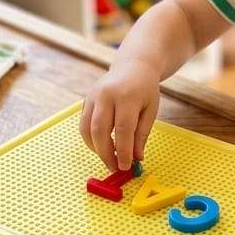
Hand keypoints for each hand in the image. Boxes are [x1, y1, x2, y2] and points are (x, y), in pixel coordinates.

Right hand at [79, 58, 160, 172]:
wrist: (133, 66)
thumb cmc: (145, 89)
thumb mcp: (150, 110)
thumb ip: (142, 134)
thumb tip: (136, 158)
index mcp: (127, 96)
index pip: (123, 128)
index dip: (123, 150)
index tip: (126, 166)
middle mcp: (106, 95)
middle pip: (100, 130)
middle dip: (106, 153)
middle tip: (115, 168)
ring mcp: (93, 96)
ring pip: (87, 129)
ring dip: (96, 149)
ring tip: (109, 159)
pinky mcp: (86, 100)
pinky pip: (83, 124)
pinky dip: (90, 140)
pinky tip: (102, 147)